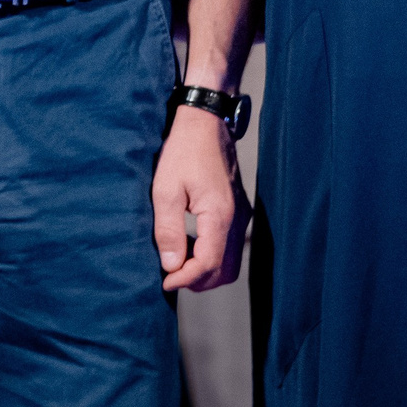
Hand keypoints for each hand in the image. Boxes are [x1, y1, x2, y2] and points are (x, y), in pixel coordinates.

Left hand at [152, 106, 247, 291]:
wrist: (206, 124)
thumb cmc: (183, 152)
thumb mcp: (165, 189)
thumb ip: (168, 230)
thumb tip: (171, 266)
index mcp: (219, 215)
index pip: (209, 264)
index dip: (186, 279)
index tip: (164, 281)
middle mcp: (237, 220)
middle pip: (225, 271)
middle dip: (198, 281)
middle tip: (170, 276)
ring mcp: (242, 216)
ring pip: (231, 263)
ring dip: (206, 272)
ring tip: (178, 264)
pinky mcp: (239, 212)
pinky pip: (231, 248)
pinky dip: (213, 257)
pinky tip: (190, 245)